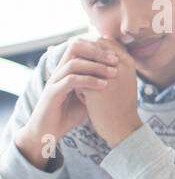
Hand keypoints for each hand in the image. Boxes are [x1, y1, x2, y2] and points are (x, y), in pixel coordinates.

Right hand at [14, 36, 120, 167]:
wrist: (49, 131)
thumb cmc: (69, 113)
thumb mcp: (89, 96)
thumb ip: (99, 84)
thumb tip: (120, 75)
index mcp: (67, 69)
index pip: (81, 46)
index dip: (99, 47)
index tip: (118, 54)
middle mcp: (59, 71)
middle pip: (75, 47)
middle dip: (97, 51)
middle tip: (116, 59)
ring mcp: (55, 81)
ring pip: (73, 64)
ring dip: (96, 66)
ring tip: (114, 72)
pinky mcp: (52, 93)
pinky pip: (70, 81)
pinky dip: (88, 81)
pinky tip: (103, 85)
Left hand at [80, 37, 142, 146]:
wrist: (122, 127)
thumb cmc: (121, 103)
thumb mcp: (124, 77)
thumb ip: (115, 59)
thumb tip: (103, 37)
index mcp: (128, 62)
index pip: (105, 44)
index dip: (93, 51)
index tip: (89, 63)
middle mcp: (120, 66)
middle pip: (93, 50)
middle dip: (85, 59)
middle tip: (85, 74)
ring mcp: (108, 77)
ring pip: (83, 63)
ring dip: (80, 72)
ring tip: (85, 86)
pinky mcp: (96, 88)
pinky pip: (78, 80)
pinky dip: (78, 88)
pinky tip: (84, 100)